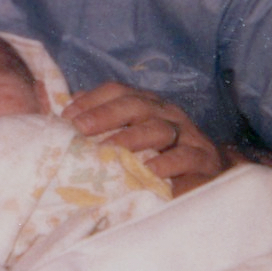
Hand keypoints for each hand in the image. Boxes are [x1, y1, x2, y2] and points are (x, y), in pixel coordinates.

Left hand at [62, 82, 223, 191]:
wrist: (206, 179)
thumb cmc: (160, 159)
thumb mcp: (129, 142)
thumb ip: (101, 127)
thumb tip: (65, 112)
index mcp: (147, 105)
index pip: (118, 91)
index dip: (92, 100)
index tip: (66, 116)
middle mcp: (167, 113)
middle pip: (137, 104)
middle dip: (105, 114)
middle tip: (80, 129)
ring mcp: (188, 134)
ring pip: (160, 128)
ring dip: (132, 138)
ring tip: (109, 151)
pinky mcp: (204, 159)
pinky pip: (186, 156)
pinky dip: (168, 163)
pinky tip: (150, 172)